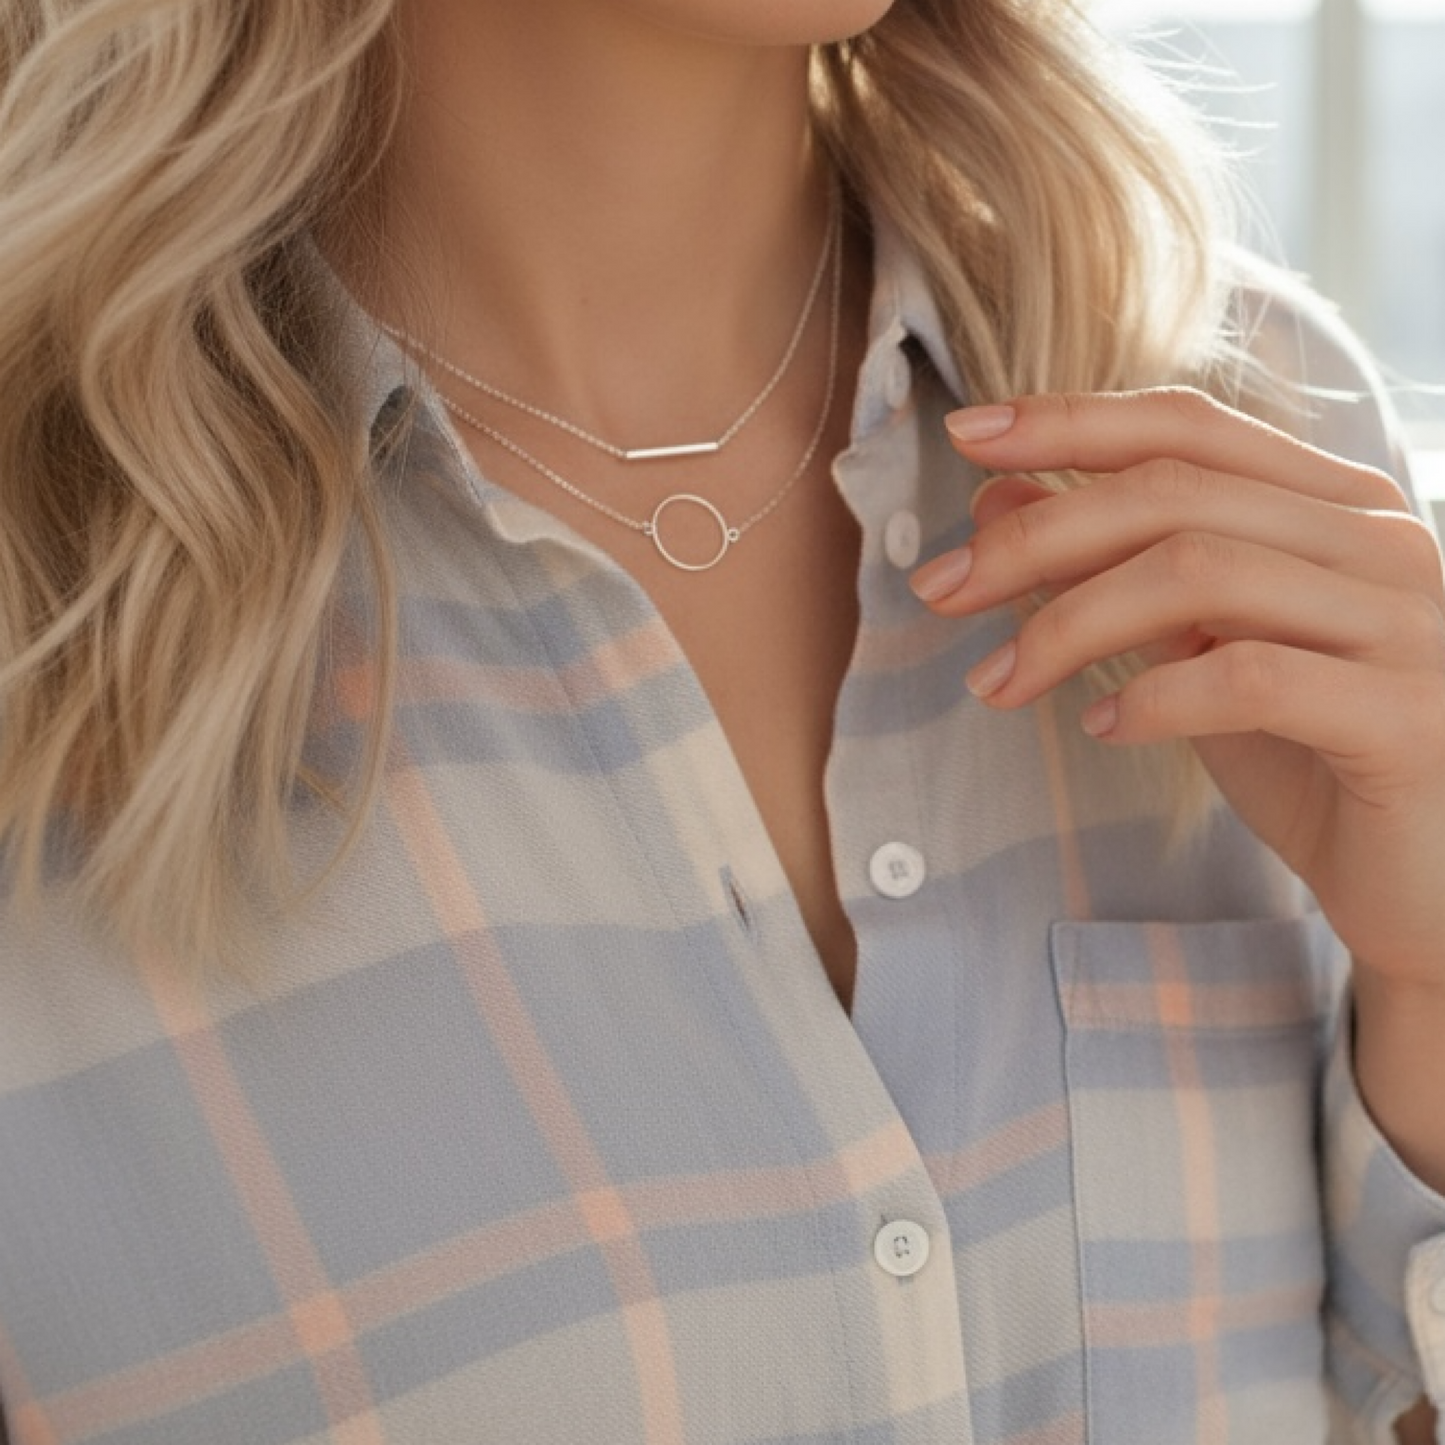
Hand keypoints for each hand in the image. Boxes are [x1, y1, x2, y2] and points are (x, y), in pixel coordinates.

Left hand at [910, 389, 1444, 993]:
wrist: (1437, 890)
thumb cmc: (1318, 764)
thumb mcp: (1202, 656)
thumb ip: (1120, 573)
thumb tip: (1001, 503)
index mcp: (1334, 509)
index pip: (1190, 427)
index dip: (1070, 419)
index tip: (964, 433)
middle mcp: (1377, 542)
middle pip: (1174, 494)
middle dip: (1036, 536)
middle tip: (939, 590)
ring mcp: (1405, 623)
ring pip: (1201, 571)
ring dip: (1070, 623)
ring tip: (997, 681)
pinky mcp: (1406, 715)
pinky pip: (1253, 676)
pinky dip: (1156, 695)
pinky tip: (1103, 727)